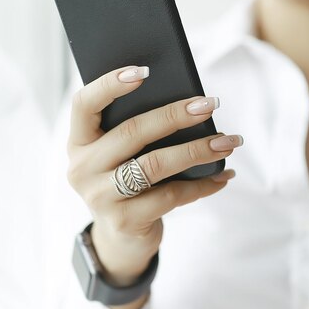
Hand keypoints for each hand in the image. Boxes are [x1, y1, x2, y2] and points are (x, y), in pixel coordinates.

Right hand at [67, 65, 241, 293]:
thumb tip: (190, 103)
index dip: (110, 85)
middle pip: (132, 132)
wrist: (119, 238)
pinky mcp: (125, 221)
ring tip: (228, 141)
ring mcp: (101, 197)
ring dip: (198, 150)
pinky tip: (223, 175)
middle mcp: (83, 168)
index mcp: (79, 142)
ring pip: (155, 165)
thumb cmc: (125, 179)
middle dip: (176, 114)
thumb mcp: (119, 154)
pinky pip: (171, 196)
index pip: (84, 104)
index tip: (144, 70)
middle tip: (210, 104)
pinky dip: (202, 184)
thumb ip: (136, 130)